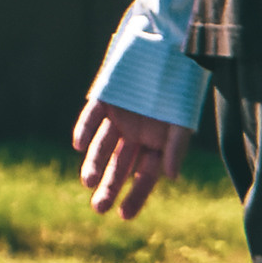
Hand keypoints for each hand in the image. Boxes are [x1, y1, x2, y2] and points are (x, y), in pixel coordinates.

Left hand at [73, 98, 192, 219]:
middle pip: (119, 166)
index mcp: (156, 144)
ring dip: (94, 163)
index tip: (124, 215)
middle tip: (99, 208)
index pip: (145, 175)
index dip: (135, 195)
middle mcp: (135, 134)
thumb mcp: (182, 120)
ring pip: (102, 146)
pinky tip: (78, 144)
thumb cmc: (183, 86)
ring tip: (88, 182)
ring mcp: (119, 117)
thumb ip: (176, 147)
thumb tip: (171, 177)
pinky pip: (91, 117)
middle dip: (109, 186)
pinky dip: (84, 129)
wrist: (172, 46)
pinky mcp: (105, 98)